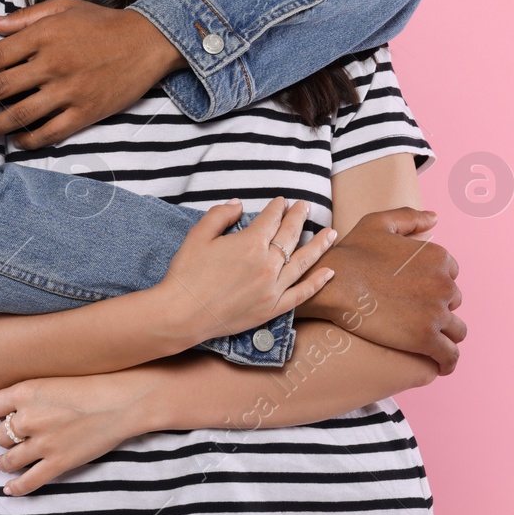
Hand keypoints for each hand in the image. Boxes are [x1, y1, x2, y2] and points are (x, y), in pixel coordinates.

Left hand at [0, 0, 183, 148]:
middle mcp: (52, 64)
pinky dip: (29, 139)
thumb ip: (24, 17)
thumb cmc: (102, 21)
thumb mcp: (63, 7)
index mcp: (43, 36)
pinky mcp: (86, 112)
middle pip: (1, 87)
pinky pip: (51, 132)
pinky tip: (16, 141)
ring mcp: (69, 90)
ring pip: (21, 114)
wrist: (147, 41)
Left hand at [0, 364, 178, 496]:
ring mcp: (43, 442)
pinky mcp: (58, 462)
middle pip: (2, 435)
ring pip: (10, 458)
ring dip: (4, 462)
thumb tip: (12, 409)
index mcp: (26, 391)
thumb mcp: (52, 378)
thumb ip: (30, 393)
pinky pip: (29, 480)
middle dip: (2, 439)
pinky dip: (16, 487)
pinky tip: (10, 488)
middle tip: (6, 440)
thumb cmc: (92, 384)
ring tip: (3, 463)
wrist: (121, 401)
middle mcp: (29, 417)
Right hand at [164, 198, 335, 341]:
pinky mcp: (273, 308)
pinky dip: (317, 282)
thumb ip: (220, 215)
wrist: (183, 313)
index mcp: (249, 243)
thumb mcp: (198, 235)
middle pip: (290, 236)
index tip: (282, 201)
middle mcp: (267, 264)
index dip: (277, 207)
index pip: (271, 219)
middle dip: (299, 218)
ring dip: (319, 245)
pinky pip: (302, 294)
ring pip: (303, 262)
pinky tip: (329, 272)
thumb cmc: (187, 273)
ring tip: (330, 233)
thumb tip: (239, 204)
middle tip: (305, 207)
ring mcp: (273, 288)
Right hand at [297, 207, 466, 374]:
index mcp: (437, 256)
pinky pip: (450, 355)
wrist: (333, 284)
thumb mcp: (378, 224)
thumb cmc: (351, 253)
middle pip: (453, 302)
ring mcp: (437, 312)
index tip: (417, 293)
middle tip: (413, 315)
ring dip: (445, 335)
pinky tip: (439, 364)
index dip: (433, 284)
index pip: (450, 275)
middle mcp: (444, 283)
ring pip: (457, 330)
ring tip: (428, 342)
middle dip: (438, 308)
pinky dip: (448, 362)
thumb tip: (435, 218)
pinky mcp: (427, 338)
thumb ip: (410, 218)